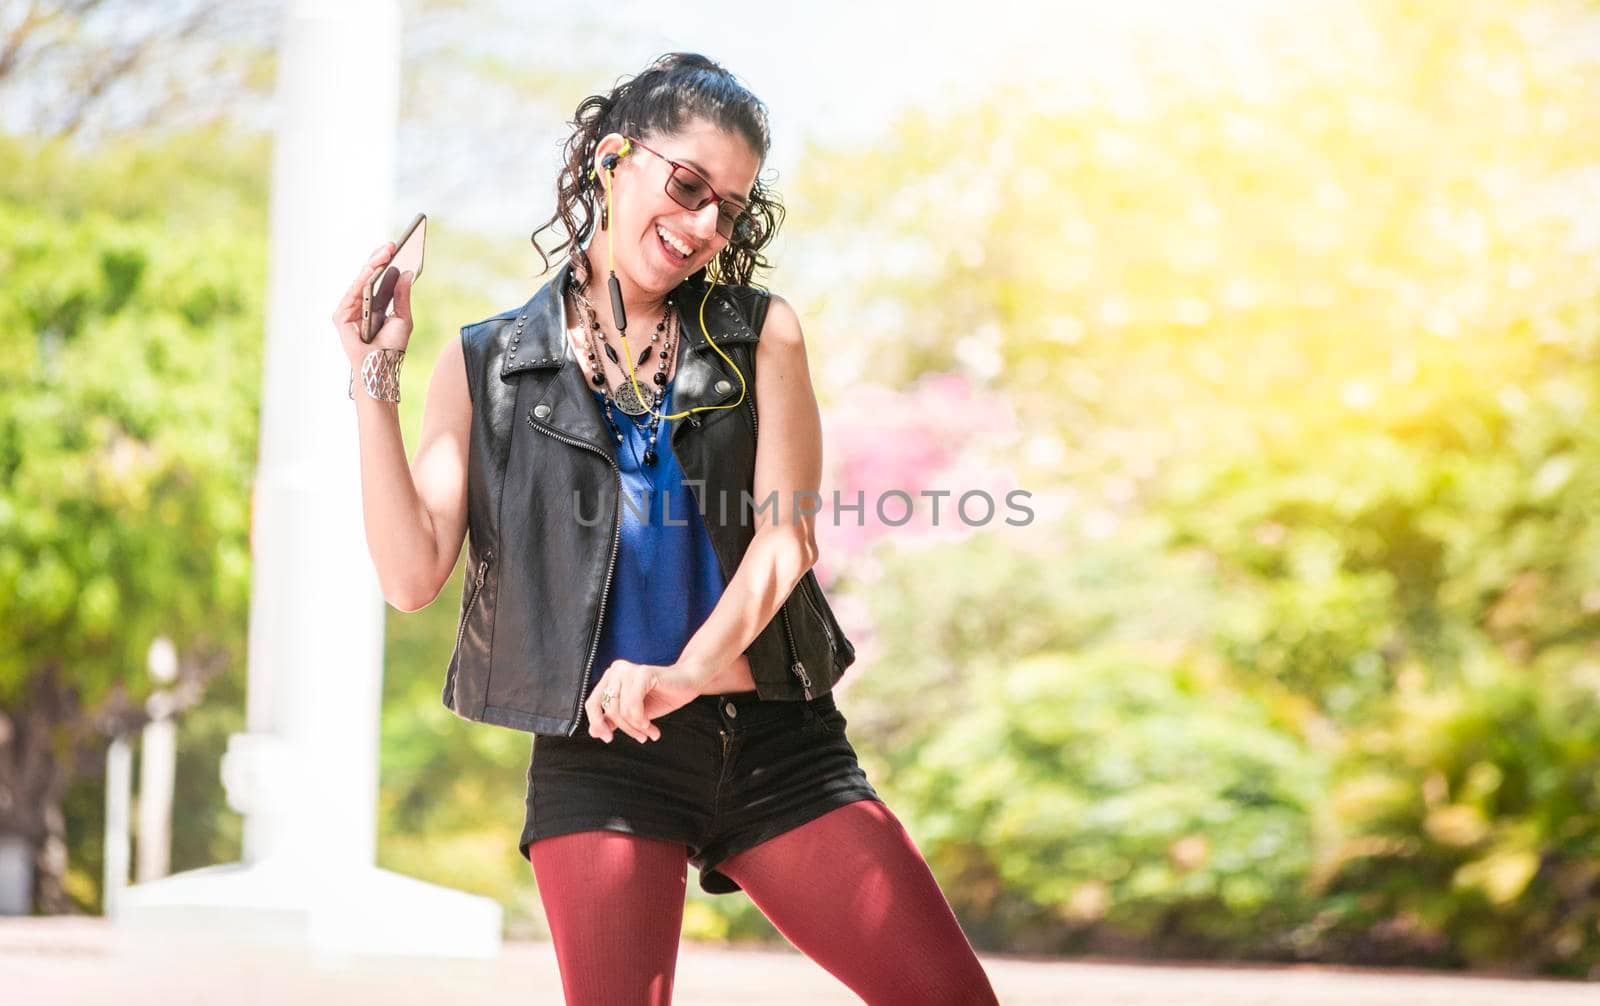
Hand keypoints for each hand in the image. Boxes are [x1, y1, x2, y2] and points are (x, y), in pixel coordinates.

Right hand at [331, 241, 416, 366]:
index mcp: (374, 303)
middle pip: (368, 276)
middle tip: (392, 245)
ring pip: (359, 282)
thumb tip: (407, 272)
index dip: (387, 262)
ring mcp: (349, 309)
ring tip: (385, 253)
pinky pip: (351, 295)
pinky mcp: (341, 317)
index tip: (398, 246)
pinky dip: (361, 282)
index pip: (379, 277)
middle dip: (380, 259)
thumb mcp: (403, 318)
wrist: (382, 367)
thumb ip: (402, 296)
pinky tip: (373, 270)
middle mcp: (360, 304)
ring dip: (372, 266)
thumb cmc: (392, 347)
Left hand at [584, 660, 700, 743]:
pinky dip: (641, 720)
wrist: (689, 682)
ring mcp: (629, 669)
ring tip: (649, 731)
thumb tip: (593, 733)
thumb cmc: (662, 696)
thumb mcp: (633, 713)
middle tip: (641, 738)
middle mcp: (616, 670)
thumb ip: (613, 720)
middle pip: (608, 709)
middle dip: (625, 728)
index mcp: (610, 677)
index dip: (597, 723)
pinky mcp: (643, 673)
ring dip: (636, 727)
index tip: (609, 738)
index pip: (592, 703)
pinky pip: (634, 706)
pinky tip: (651, 726)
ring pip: (622, 710)